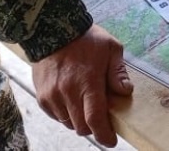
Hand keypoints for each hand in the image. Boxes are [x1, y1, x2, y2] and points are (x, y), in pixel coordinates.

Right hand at [31, 25, 132, 145]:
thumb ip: (119, 72)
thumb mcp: (111, 48)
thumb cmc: (86, 38)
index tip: (111, 141)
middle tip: (101, 118)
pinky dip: (66, 115)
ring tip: (85, 105)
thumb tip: (126, 92)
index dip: (104, 135)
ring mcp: (52, 96)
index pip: (95, 119)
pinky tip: (72, 101)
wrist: (52, 29)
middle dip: (93, 128)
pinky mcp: (42, 96)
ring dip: (79, 120)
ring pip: (68, 123)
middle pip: (81, 126)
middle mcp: (68, 92)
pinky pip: (56, 116)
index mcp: (88, 82)